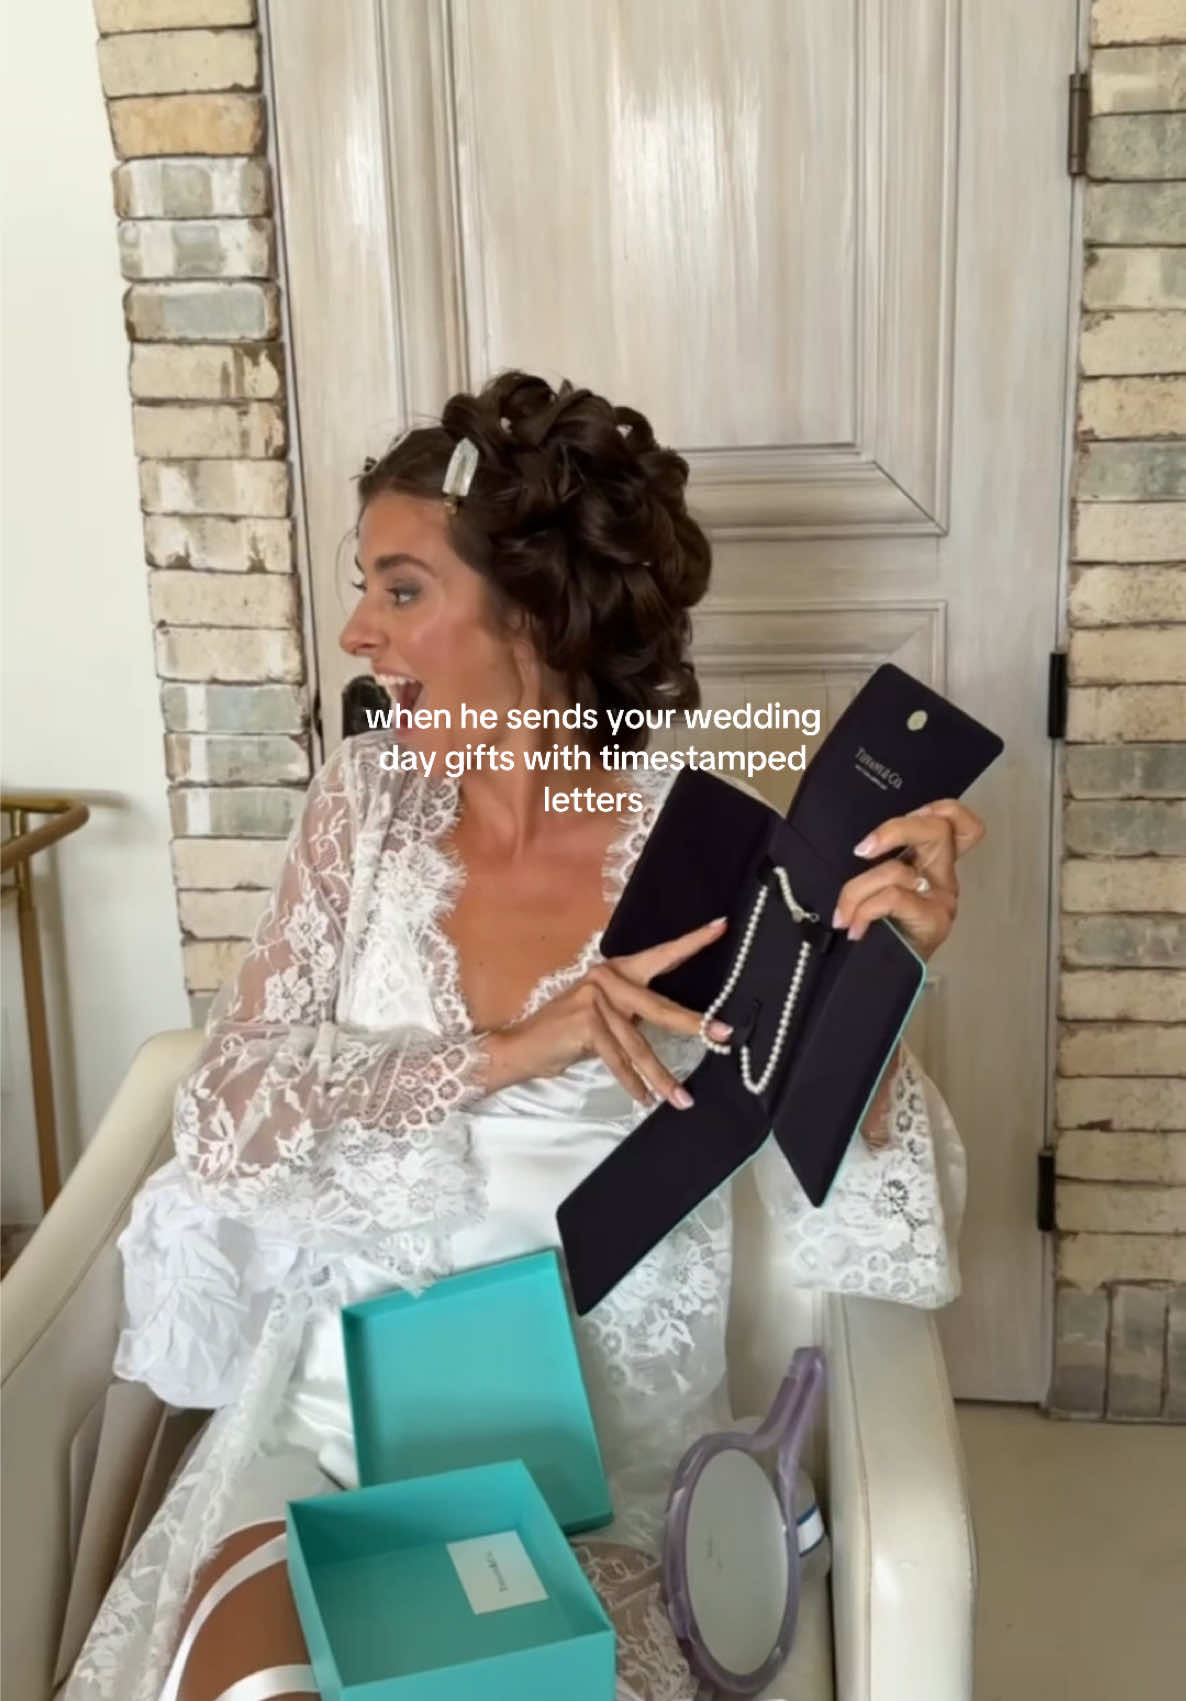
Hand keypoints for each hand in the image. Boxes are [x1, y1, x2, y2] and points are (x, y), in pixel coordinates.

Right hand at [480, 917, 731, 1108]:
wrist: (522, 1047)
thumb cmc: (565, 1034)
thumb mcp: (604, 1015)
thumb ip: (632, 1013)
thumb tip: (672, 1023)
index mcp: (615, 970)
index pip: (659, 955)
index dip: (691, 942)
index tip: (722, 926)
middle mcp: (606, 978)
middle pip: (658, 1005)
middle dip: (693, 1024)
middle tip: (724, 1034)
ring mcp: (594, 999)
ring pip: (638, 1043)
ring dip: (660, 1075)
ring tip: (682, 1098)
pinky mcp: (585, 1024)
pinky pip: (617, 1059)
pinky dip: (632, 1083)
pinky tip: (644, 1099)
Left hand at [832, 799, 986, 960]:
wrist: (886, 979)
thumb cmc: (883, 931)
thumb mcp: (879, 889)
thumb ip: (878, 865)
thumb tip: (853, 846)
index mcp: (931, 864)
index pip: (959, 822)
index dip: (941, 809)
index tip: (907, 818)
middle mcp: (942, 877)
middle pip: (938, 828)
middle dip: (893, 829)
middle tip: (862, 850)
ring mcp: (941, 899)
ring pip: (898, 870)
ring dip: (857, 890)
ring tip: (843, 914)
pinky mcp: (933, 921)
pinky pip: (893, 898)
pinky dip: (864, 909)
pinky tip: (854, 927)